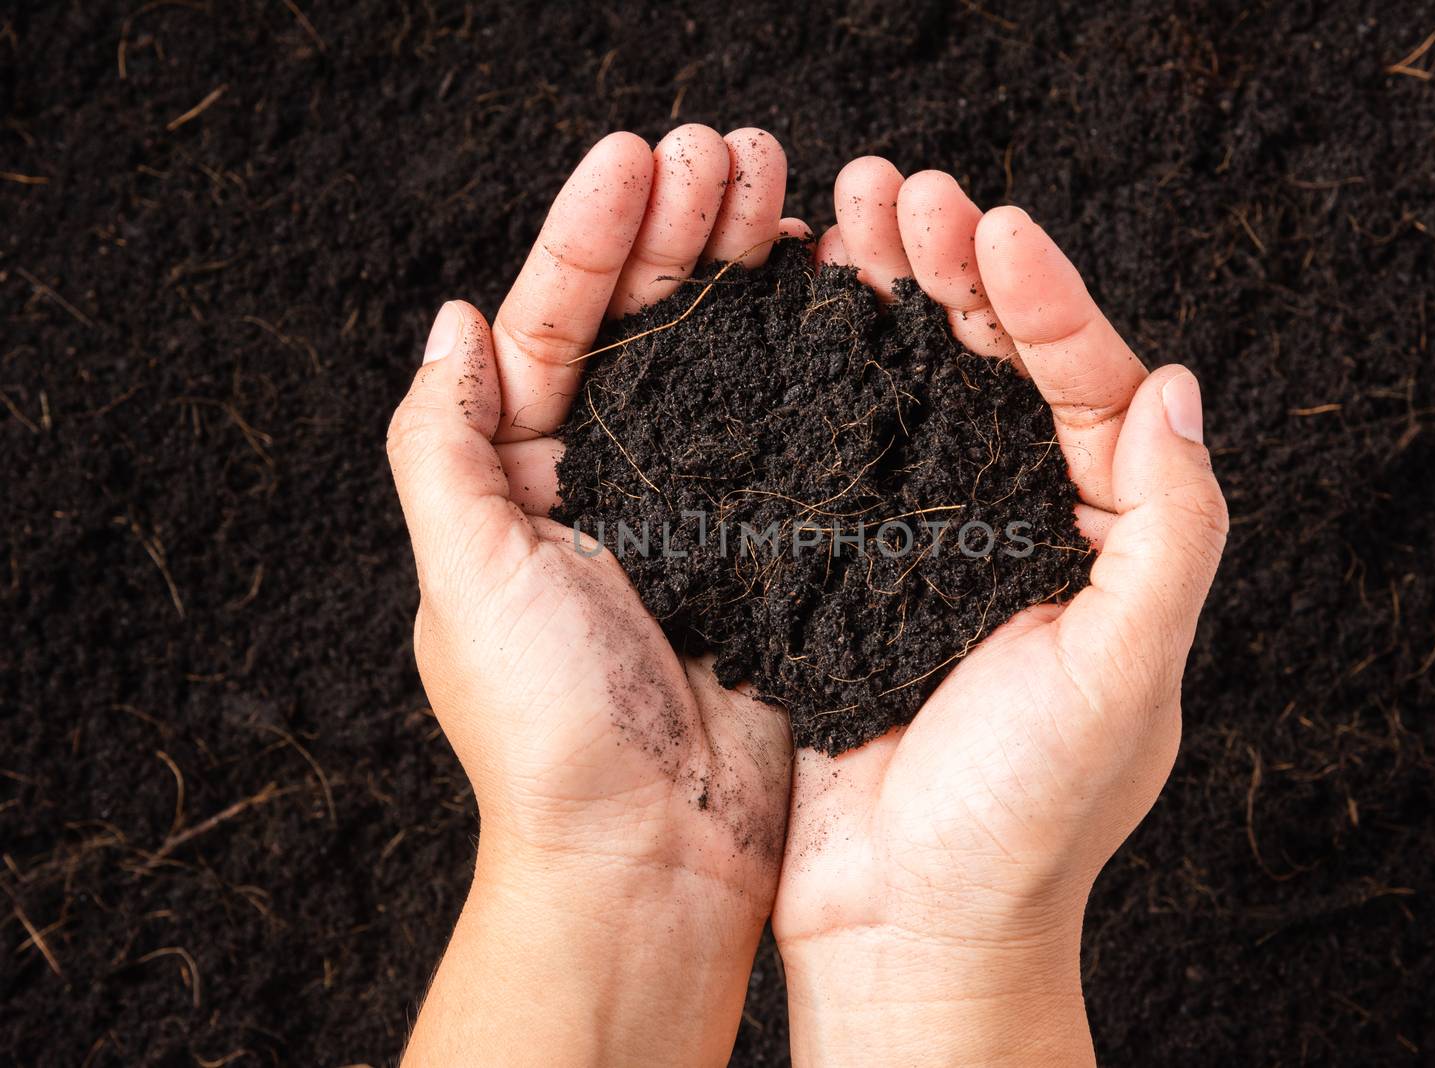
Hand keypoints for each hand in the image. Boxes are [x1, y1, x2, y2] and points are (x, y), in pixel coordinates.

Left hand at [387, 126, 803, 1066]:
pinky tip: (832, 291)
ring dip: (745, 270)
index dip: (593, 235)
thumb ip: (444, 444)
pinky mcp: (770, 542)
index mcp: (524, 478)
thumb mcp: (464, 573)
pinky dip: (810, 356)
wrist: (655, 850)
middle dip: (682, 228)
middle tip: (734, 149)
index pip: (553, 322)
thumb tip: (450, 321)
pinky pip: (791, 426)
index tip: (640, 156)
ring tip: (784, 189)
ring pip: (723, 360)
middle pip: (643, 324)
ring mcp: (696, 506)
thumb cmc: (547, 724)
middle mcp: (610, 480)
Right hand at [773, 160, 1229, 1064]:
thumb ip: (1168, 534)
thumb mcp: (1125, 676)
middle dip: (954, 273)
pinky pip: (840, 450)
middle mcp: (1019, 526)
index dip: (1047, 301)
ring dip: (885, 302)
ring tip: (843, 218)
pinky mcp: (846, 567)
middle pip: (997, 368)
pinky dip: (821, 378)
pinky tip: (792, 318)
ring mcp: (927, 541)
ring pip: (914, 393)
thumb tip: (1178, 390)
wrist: (908, 924)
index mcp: (1102, 541)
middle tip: (897, 190)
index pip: (1093, 387)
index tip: (992, 228)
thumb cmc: (1025, 822)